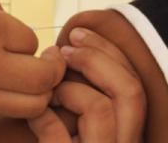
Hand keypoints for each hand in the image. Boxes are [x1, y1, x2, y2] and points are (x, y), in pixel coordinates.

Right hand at [0, 0, 65, 117]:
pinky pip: (2, 114)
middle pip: (45, 78)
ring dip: (35, 90)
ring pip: (33, 106)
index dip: (20, 33)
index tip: (4, 30)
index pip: (31, 39)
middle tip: (40, 57)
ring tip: (23, 75)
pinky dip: (11, 103)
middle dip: (48, 66)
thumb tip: (3, 17)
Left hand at [28, 28, 144, 142]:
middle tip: (66, 48)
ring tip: (49, 94)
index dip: (109, 53)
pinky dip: (41, 117)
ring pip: (100, 107)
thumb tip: (79, 43)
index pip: (135, 86)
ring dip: (69, 90)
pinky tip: (32, 119)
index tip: (78, 35)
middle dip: (96, 58)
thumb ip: (84, 88)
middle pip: (131, 91)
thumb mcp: (70, 116)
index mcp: (126, 134)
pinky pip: (56, 132)